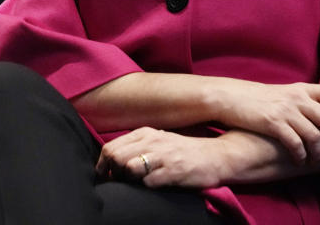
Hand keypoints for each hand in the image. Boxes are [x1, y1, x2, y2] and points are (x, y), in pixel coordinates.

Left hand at [96, 127, 224, 188]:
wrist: (217, 156)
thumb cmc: (184, 151)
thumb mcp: (158, 141)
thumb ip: (137, 147)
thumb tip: (112, 161)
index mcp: (145, 133)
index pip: (111, 147)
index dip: (103, 165)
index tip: (105, 176)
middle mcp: (152, 141)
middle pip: (116, 157)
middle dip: (113, 173)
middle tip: (119, 182)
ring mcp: (164, 156)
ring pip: (129, 167)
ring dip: (128, 180)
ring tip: (135, 184)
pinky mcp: (174, 171)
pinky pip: (149, 181)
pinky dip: (146, 186)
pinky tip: (153, 186)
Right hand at [214, 81, 319, 163]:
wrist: (231, 97)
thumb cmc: (259, 99)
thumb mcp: (286, 93)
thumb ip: (305, 101)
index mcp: (303, 88)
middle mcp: (298, 97)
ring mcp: (286, 110)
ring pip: (315, 136)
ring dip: (319, 153)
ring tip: (317, 160)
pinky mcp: (273, 123)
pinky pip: (296, 143)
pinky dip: (301, 154)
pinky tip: (299, 159)